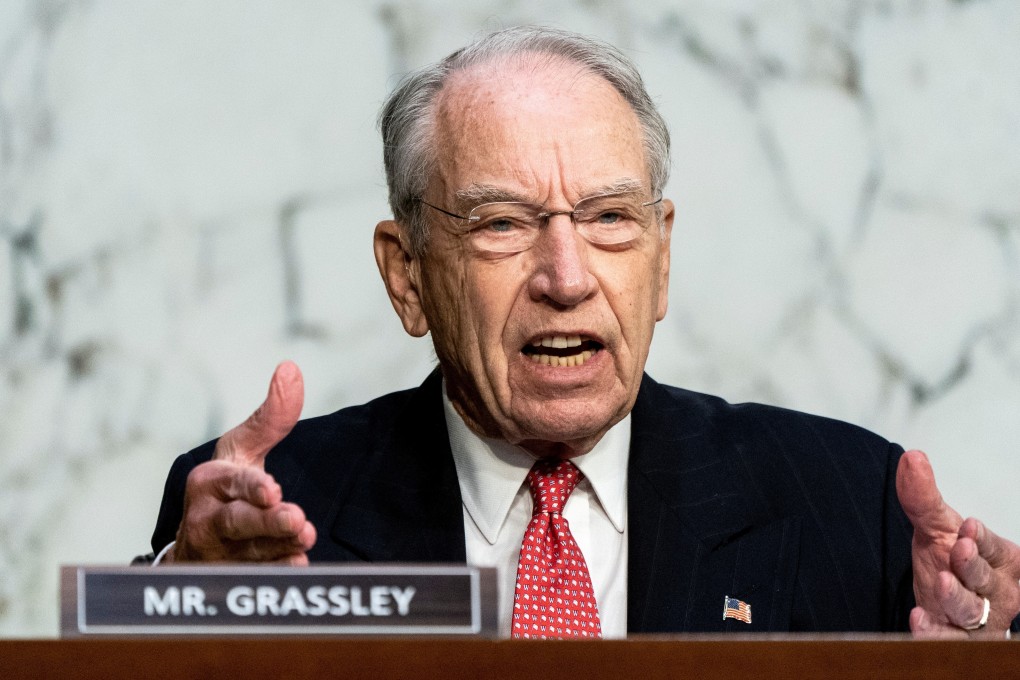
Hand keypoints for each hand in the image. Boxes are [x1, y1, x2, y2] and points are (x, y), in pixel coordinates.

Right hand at [167, 361, 316, 563]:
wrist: (197, 542)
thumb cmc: (226, 485)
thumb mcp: (242, 449)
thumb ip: (271, 417)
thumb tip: (291, 368)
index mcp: (208, 481)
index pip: (232, 483)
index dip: (251, 488)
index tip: (273, 489)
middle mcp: (207, 519)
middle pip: (237, 522)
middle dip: (267, 522)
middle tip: (298, 519)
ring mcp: (218, 553)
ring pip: (248, 553)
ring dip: (279, 548)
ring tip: (305, 539)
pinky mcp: (230, 578)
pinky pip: (252, 578)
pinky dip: (274, 573)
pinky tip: (298, 566)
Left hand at [896, 449, 1019, 636]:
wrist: (940, 599)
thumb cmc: (950, 561)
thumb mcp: (936, 527)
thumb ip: (923, 497)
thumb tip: (912, 458)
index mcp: (1001, 561)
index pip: (994, 549)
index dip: (982, 539)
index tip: (968, 525)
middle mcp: (994, 592)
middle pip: (985, 580)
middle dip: (973, 565)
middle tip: (959, 548)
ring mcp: (976, 620)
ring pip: (970, 611)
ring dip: (958, 597)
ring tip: (942, 582)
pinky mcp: (954, 638)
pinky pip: (947, 639)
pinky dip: (935, 632)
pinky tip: (918, 618)